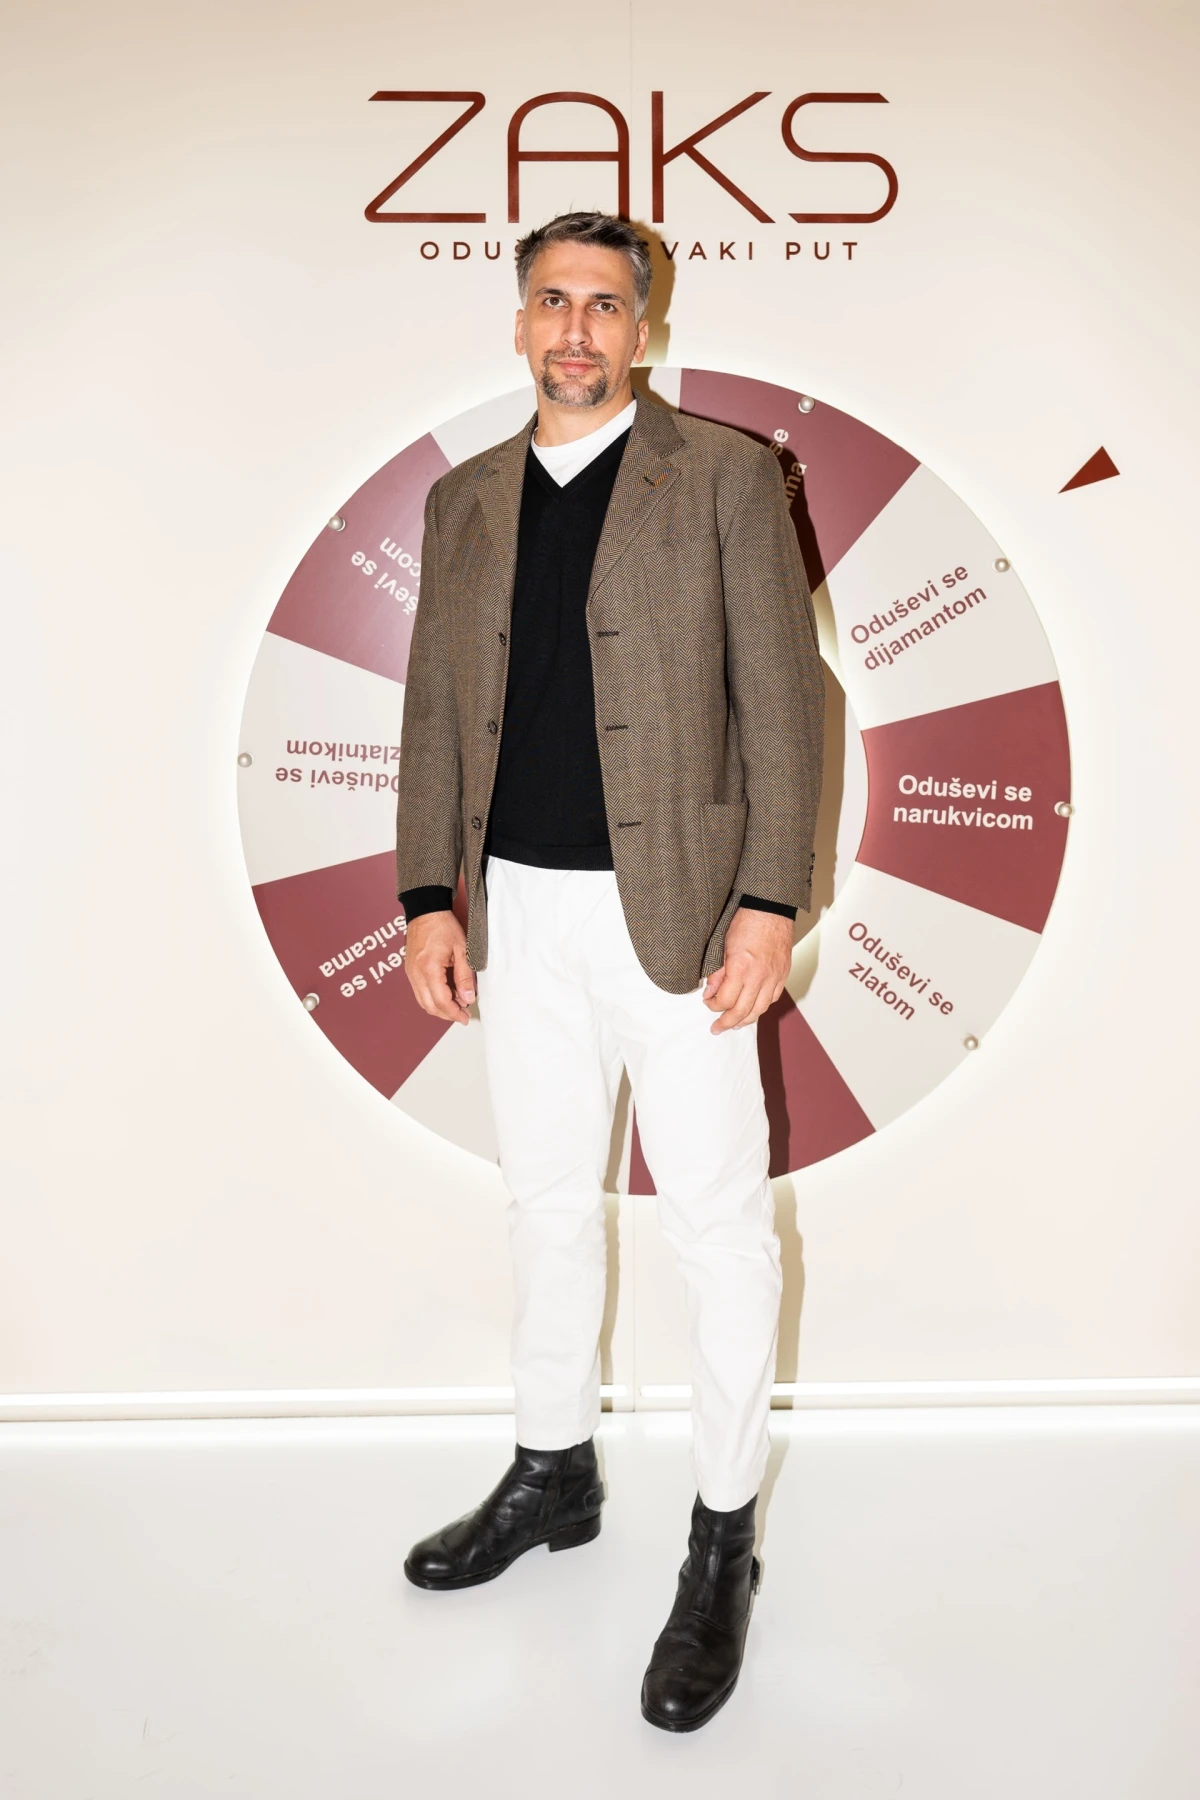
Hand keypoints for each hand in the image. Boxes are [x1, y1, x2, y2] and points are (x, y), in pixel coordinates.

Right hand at [403, 910, 475, 1024]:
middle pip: (429, 1006)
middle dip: (447, 1014)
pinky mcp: (409, 970)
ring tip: (456, 1005)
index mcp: (429, 968)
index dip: (455, 1013)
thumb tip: (468, 998)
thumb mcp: (462, 949)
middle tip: (463, 1013)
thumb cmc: (443, 926)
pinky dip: (432, 998)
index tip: (465, 1017)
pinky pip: (419, 992)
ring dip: (439, 1008)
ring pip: (422, 1001)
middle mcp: (416, 973)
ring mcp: (410, 973)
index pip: (441, 1001)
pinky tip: (445, 994)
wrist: (425, 911)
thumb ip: (465, 976)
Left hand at [702, 907, 792, 1033]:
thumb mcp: (722, 943)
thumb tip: (710, 993)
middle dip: (727, 1023)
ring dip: (745, 1020)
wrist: (771, 909)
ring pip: (760, 1009)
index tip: (707, 1003)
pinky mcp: (783, 974)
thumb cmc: (746, 921)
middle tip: (717, 1028)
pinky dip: (761, 1007)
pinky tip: (752, 1008)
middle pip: (742, 1011)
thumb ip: (716, 971)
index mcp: (741, 967)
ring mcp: (774, 976)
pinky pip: (772, 998)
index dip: (714, 1006)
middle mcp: (760, 976)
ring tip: (734, 1025)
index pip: (726, 1000)